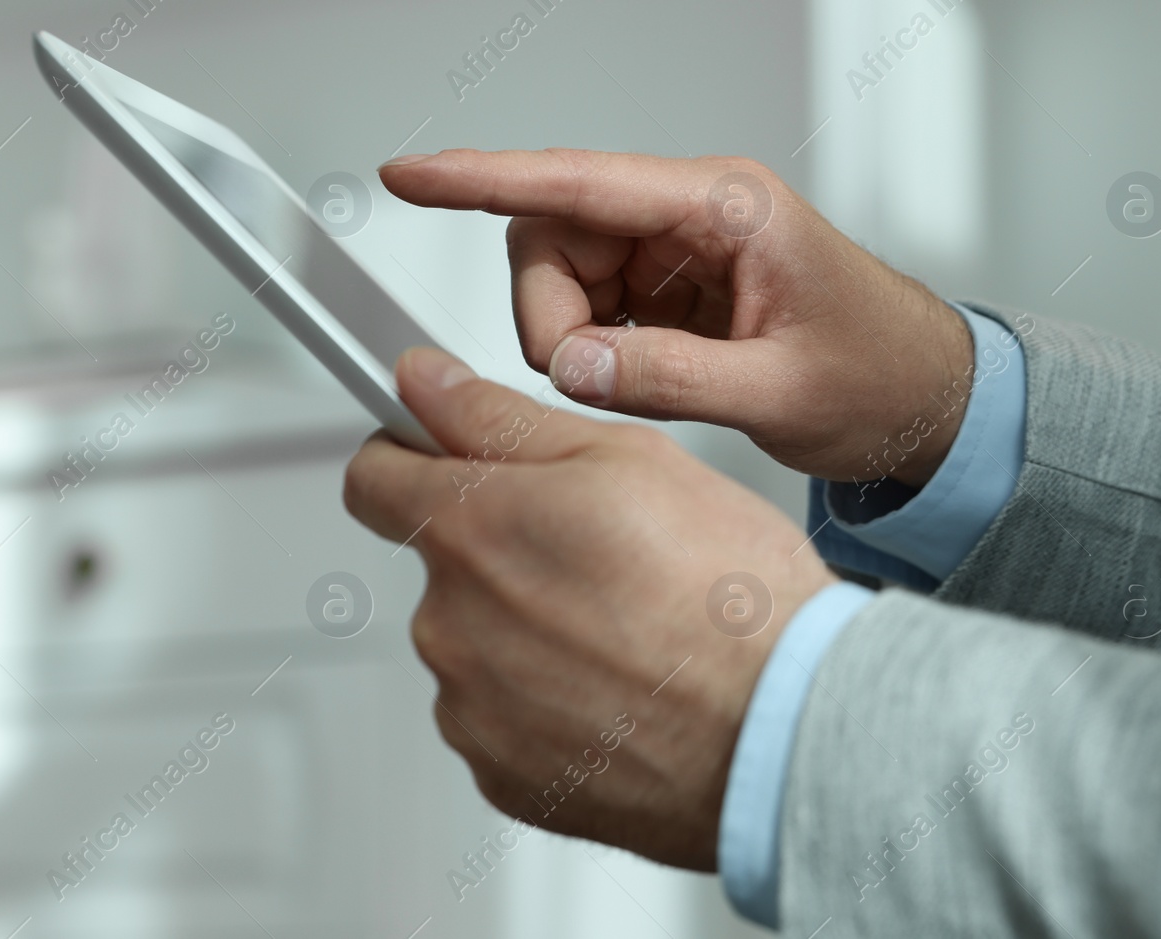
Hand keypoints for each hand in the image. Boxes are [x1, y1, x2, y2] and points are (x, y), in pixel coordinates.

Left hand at [344, 347, 835, 868]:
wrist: (786, 734)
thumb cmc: (728, 599)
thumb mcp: (624, 459)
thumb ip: (498, 418)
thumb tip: (424, 384)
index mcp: (471, 531)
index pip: (374, 477)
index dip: (410, 457)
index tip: (445, 461)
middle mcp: (450, 624)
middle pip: (444, 566)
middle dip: (503, 552)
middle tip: (602, 557)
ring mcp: (472, 708)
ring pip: (477, 645)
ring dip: (528, 633)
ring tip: (627, 632)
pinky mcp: (502, 776)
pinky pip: (503, 719)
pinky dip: (548, 704)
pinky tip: (619, 691)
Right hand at [379, 148, 974, 486]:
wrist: (921, 397)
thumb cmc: (878, 371)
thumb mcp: (780, 389)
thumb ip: (671, 379)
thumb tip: (573, 367)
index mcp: (726, 206)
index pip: (581, 182)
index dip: (484, 177)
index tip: (409, 177)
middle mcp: (690, 215)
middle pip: (553, 234)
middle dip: (547, 312)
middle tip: (585, 376)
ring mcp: (675, 250)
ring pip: (560, 274)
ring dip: (568, 337)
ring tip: (636, 382)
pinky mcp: (666, 287)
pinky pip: (587, 307)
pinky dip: (589, 350)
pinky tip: (638, 375)